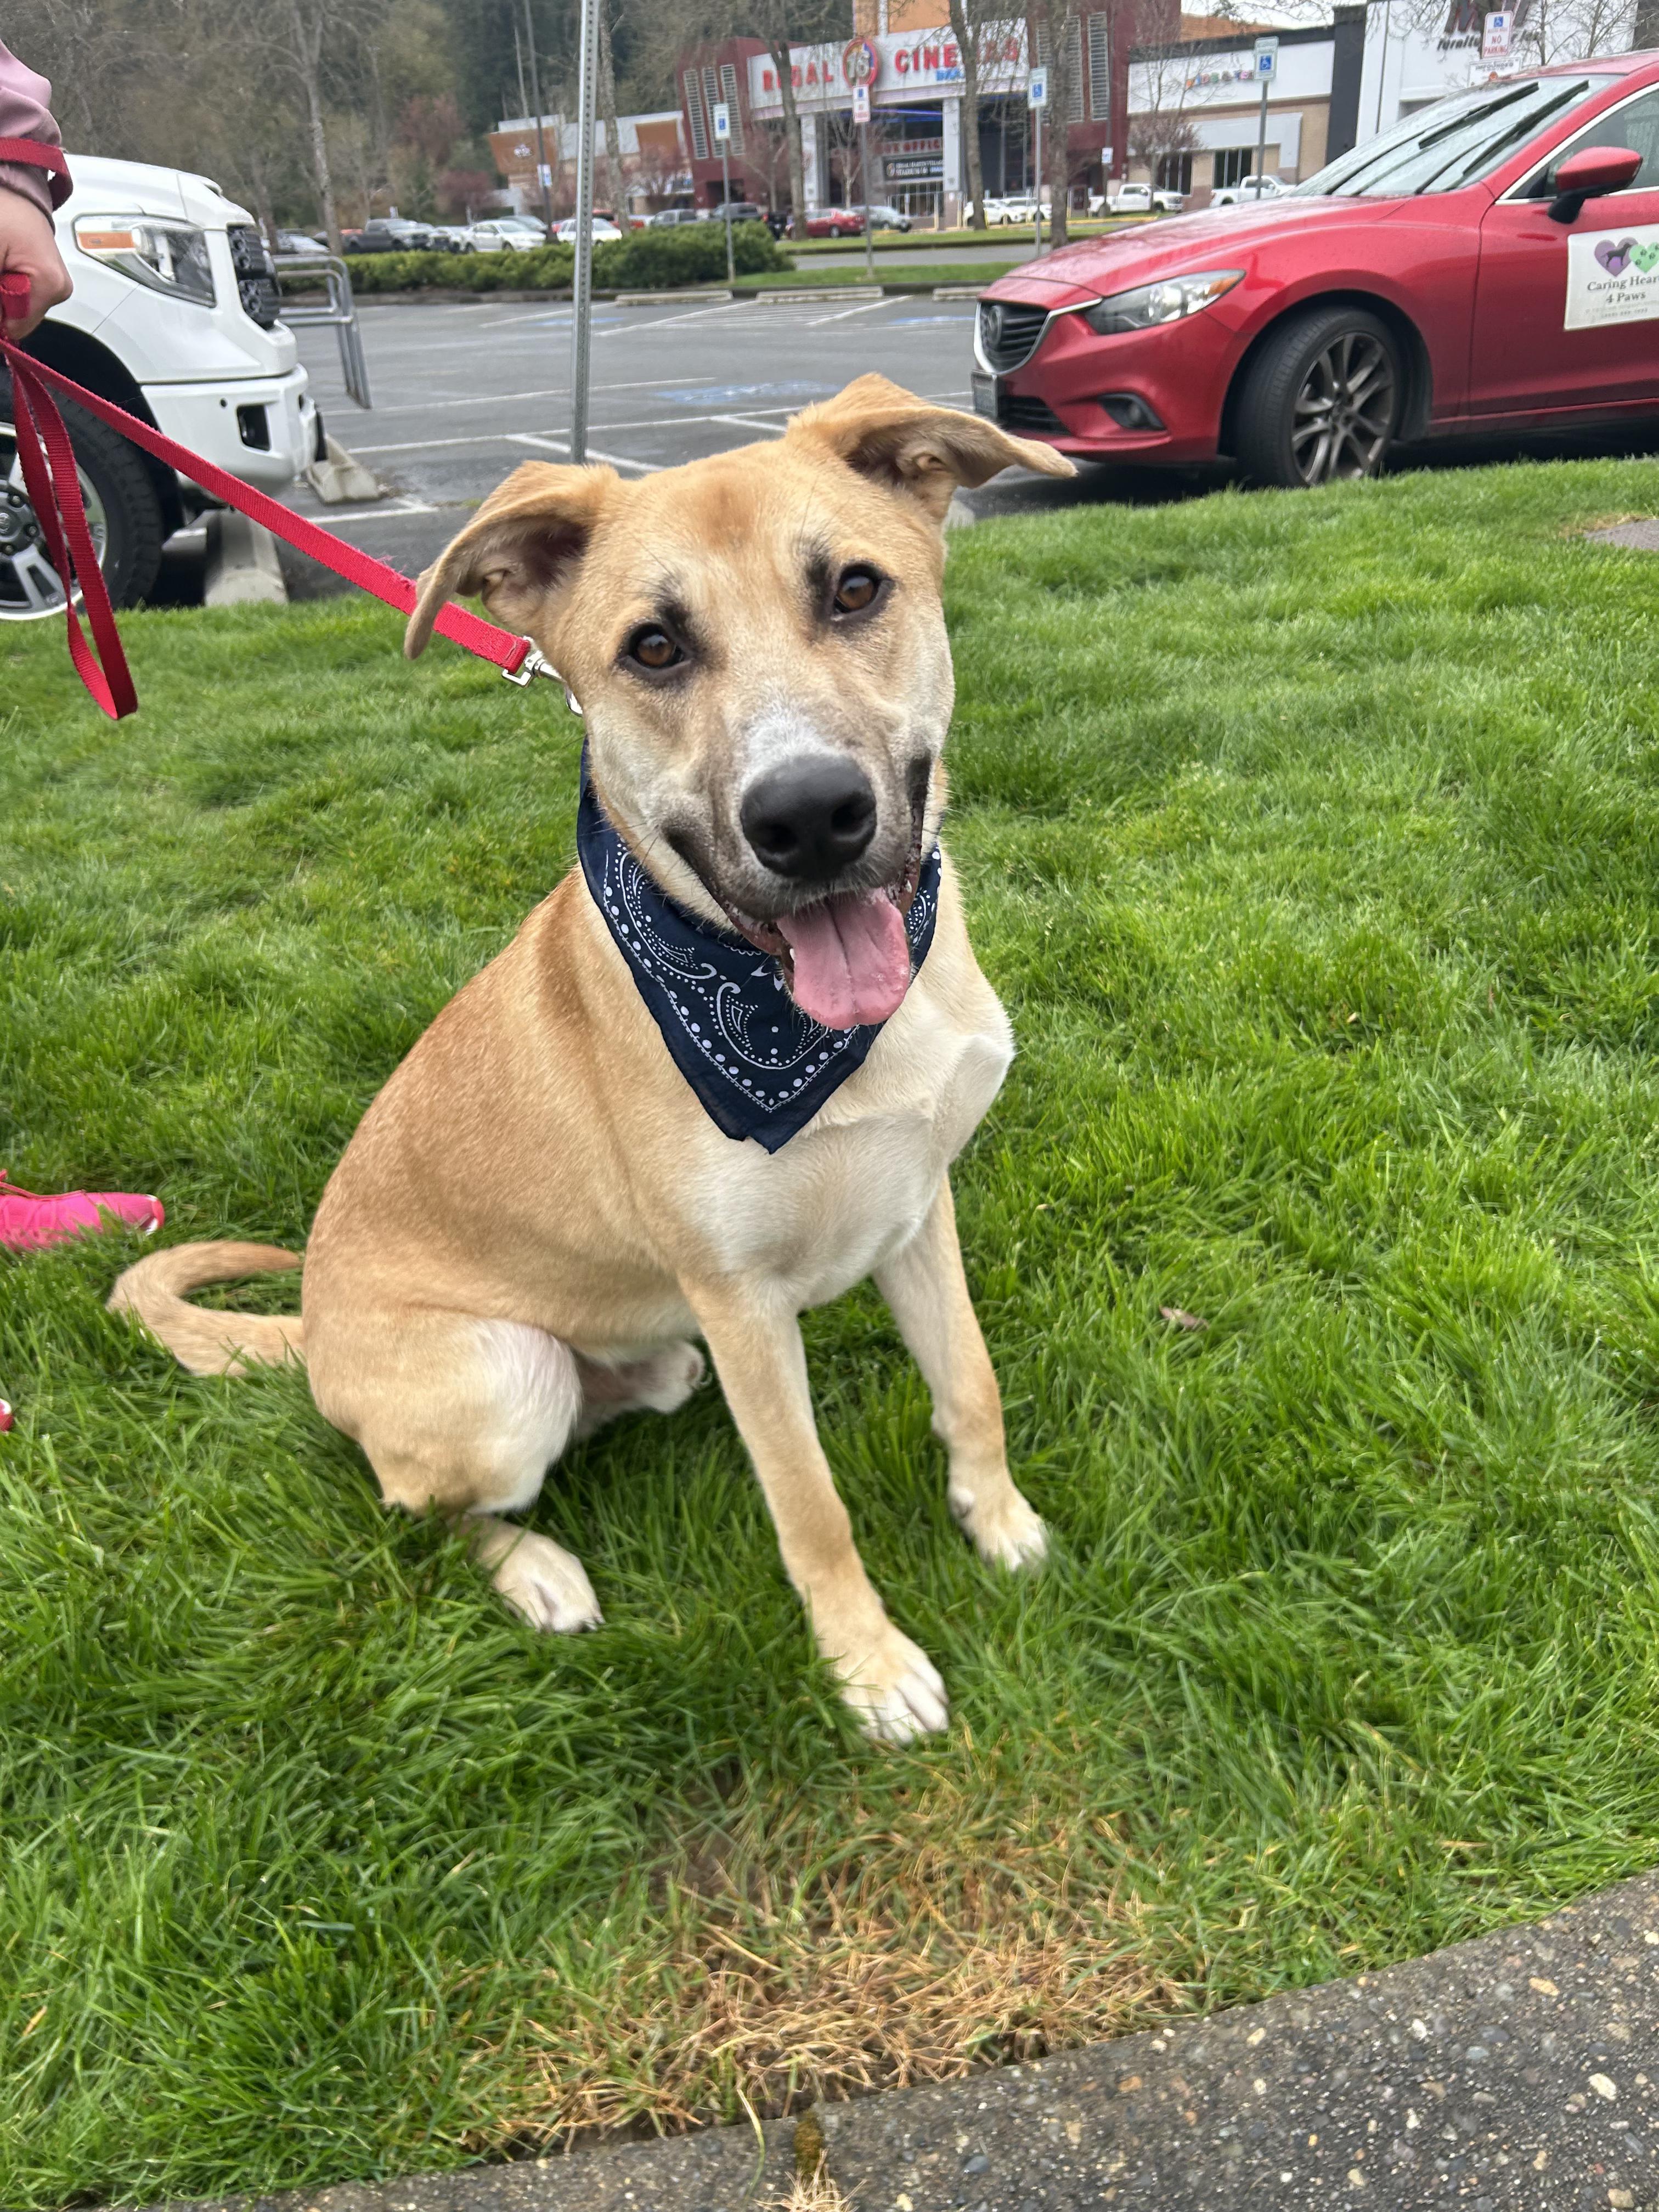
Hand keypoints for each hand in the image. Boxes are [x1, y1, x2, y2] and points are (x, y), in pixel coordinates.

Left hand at [0, 184, 70, 337]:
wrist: (12, 185)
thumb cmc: (3, 207)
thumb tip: (0, 329)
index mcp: (50, 283)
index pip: (14, 326)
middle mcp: (58, 288)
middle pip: (17, 318)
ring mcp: (54, 284)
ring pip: (16, 307)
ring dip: (1, 289)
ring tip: (0, 259)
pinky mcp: (46, 279)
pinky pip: (20, 295)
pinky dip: (5, 284)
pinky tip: (3, 263)